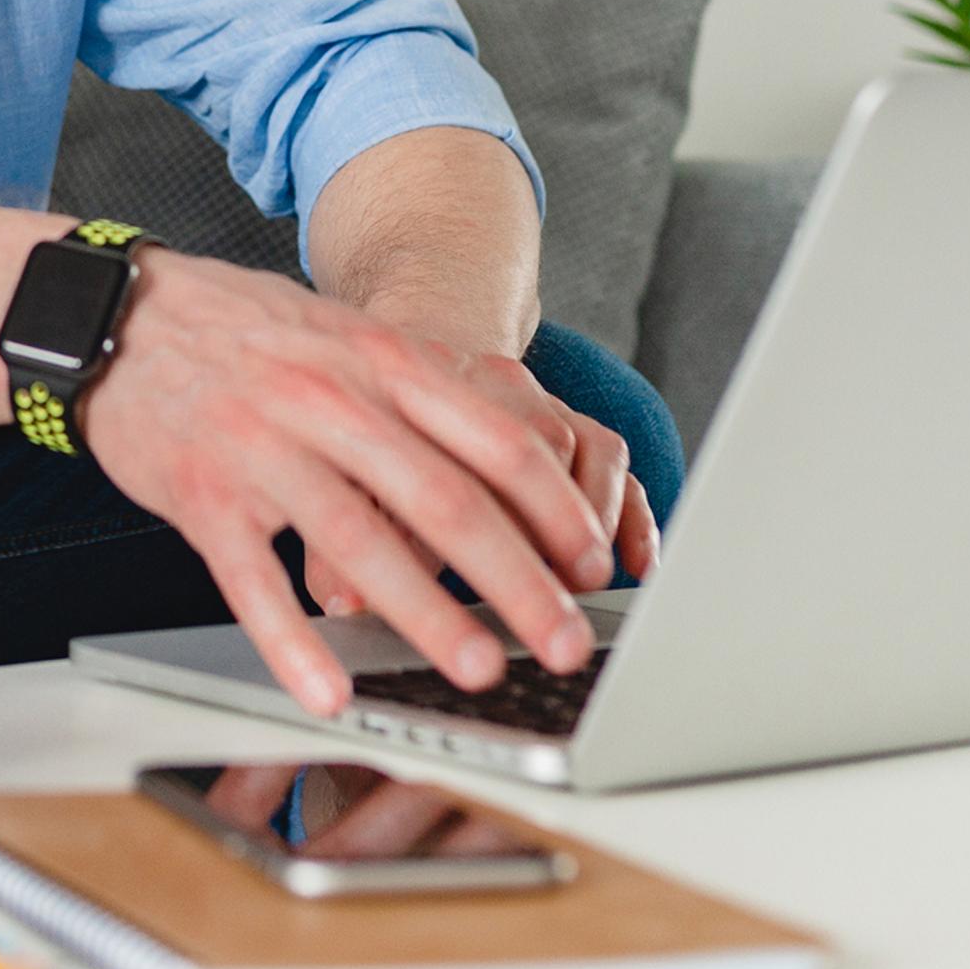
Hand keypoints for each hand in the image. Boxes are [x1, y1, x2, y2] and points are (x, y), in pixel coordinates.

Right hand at [76, 252, 618, 717]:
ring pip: (359, 544)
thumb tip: (522, 456)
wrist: (115, 314)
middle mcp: (331, 400)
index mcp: (380, 361)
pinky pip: (253, 582)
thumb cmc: (243, 333)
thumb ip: (421, 390)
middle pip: (446, 501)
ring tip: (478, 671)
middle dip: (519, 583)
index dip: (556, 511)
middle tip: (564, 643)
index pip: (495, 440)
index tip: (595, 566)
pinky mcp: (203, 494)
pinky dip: (293, 643)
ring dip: (427, 617)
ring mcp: (264, 447)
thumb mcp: (345, 337)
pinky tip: (327, 691)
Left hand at [303, 349, 656, 626]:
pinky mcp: (572, 419)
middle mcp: (481, 385)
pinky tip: (638, 568)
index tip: (452, 616)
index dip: (443, 544)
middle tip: (544, 608)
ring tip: (585, 582)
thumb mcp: (330, 476)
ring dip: (586, 519)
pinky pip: (614, 457)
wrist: (396, 352)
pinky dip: (631, 514)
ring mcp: (534, 399)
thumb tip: (342, 604)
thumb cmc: (358, 429)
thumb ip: (333, 543)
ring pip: (578, 445)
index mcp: (410, 394)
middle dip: (534, 534)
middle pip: (520, 452)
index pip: (435, 469)